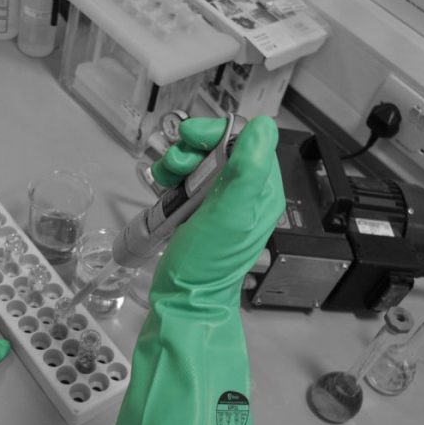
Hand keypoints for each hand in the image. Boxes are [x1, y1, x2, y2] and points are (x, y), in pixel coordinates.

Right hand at [111, 116, 284, 424]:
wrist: (183, 299)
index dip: (220, 133)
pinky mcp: (198, 214)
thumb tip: (262, 125)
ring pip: (201, 163)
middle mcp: (245, 195)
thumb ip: (247, 171)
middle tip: (176, 164)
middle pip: (221, 149)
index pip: (249, 142)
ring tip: (164, 179)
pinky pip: (187, 183)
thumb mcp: (229, 215)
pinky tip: (161, 188)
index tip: (191, 138)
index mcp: (261, 192)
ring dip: (179, 162)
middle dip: (194, 148)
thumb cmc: (206, 260)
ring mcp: (220, 205)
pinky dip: (172, 179)